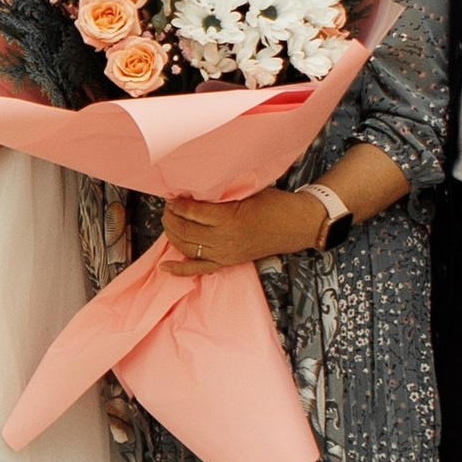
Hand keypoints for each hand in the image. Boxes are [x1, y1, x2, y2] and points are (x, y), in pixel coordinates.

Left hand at [160, 189, 318, 275]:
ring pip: (188, 248)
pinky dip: (180, 270)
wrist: (297, 225)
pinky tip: (165, 267)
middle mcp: (224, 239)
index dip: (177, 204)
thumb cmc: (274, 203)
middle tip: (168, 207)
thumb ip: (221, 194)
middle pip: (185, 231)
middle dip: (171, 218)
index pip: (192, 212)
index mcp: (229, 218)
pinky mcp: (228, 262)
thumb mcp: (247, 192)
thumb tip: (194, 191)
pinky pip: (199, 269)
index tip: (171, 196)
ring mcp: (225, 254)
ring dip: (172, 235)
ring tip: (168, 222)